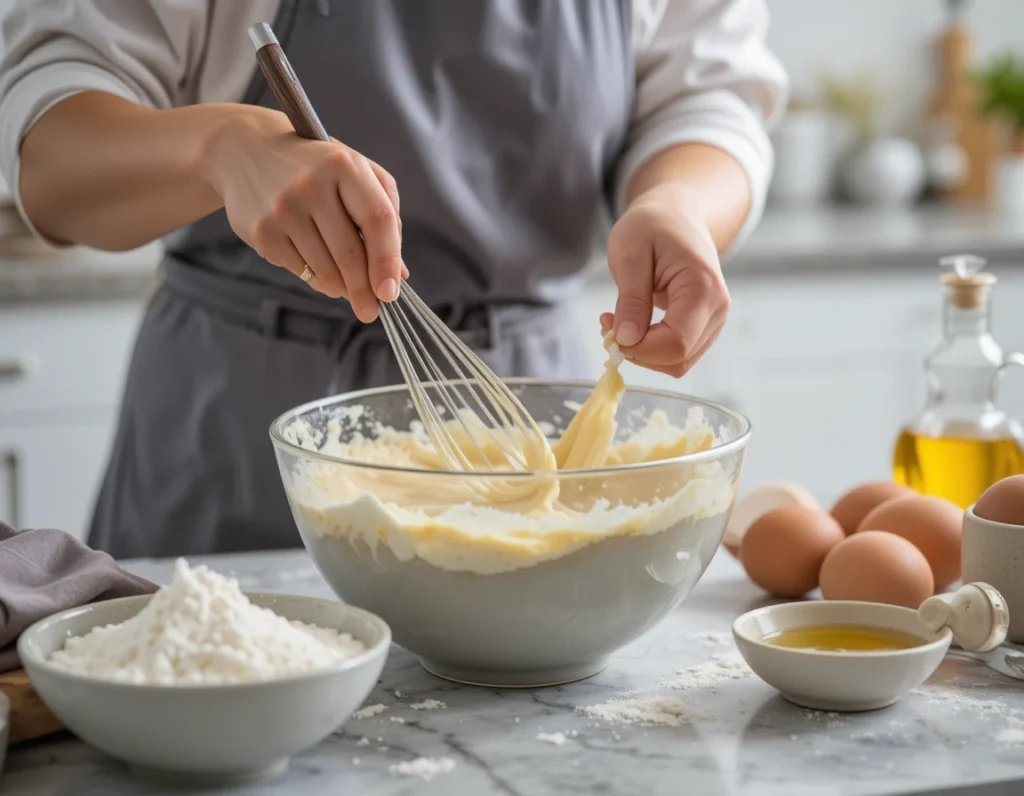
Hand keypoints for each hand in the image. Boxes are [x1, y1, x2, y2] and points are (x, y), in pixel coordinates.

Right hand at [204, 106, 406, 321]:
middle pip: (350, 253)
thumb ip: (385, 213)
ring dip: (343, 288)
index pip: (377, 220)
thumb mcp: (355, 172)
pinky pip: (301, 270)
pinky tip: (323, 273)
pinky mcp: (263, 232)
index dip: (388, 260)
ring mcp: (283, 210)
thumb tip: (398, 271)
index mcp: (343, 166)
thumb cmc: (314, 165)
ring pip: (325, 269)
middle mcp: (311, 186)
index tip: (391, 292)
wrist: (244, 150)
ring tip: (349, 291)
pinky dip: (318, 280)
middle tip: (371, 311)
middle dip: (365, 290)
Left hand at [601, 183, 729, 376]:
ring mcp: (714, 320)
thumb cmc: (652, 226)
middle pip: (678, 359)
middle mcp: (717, 310)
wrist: (675, 214)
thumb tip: (627, 340)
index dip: (639, 348)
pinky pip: (677, 354)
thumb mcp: (630, 254)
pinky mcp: (703, 327)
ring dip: (642, 353)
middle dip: (637, 351)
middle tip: (608, 323)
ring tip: (617, 321)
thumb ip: (631, 299)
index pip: (676, 343)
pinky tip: (633, 325)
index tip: (608, 328)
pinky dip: (650, 349)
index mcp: (703, 288)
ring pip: (677, 363)